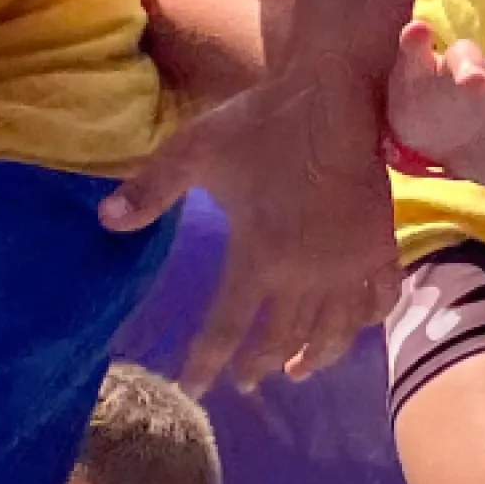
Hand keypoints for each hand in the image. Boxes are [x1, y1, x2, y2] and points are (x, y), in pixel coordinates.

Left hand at [104, 64, 394, 392]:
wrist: (336, 94)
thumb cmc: (262, 123)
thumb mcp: (194, 150)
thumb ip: (151, 189)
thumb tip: (104, 220)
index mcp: (260, 257)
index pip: (227, 331)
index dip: (206, 364)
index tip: (193, 389)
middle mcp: (307, 275)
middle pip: (280, 341)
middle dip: (257, 367)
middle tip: (245, 383)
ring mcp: (349, 265)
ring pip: (333, 333)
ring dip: (312, 358)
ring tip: (295, 372)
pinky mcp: (380, 248)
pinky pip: (379, 301)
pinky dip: (364, 324)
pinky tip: (351, 329)